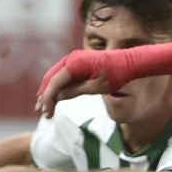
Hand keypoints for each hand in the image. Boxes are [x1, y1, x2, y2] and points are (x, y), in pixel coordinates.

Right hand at [35, 41, 171, 115]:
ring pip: (55, 76)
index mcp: (76, 63)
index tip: (47, 112)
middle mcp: (72, 58)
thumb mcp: (97, 87)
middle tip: (41, 111)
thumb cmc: (118, 75)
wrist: (131, 63)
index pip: (55, 82)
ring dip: (49, 91)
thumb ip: (76, 91)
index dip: (48, 98)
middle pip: (51, 78)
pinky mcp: (79, 63)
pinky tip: (55, 97)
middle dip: (45, 95)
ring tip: (44, 106)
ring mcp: (75, 59)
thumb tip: (57, 97)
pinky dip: (58, 86)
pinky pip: (63, 75)